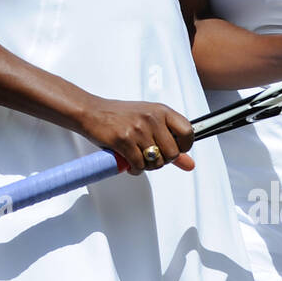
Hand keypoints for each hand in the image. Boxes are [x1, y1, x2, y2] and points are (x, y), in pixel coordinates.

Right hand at [78, 99, 195, 175]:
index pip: (188, 132)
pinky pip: (139, 165)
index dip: (183, 147)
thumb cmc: (119, 116)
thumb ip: (170, 143)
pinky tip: (128, 162)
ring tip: (137, 157)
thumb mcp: (149, 122)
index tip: (174, 150)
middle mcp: (151, 118)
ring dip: (147, 166)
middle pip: (172, 153)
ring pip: (156, 162)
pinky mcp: (123, 140)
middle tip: (150, 156)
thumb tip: (190, 164)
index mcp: (161, 111)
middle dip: (162, 160)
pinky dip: (135, 169)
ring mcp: (138, 128)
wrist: (91, 111)